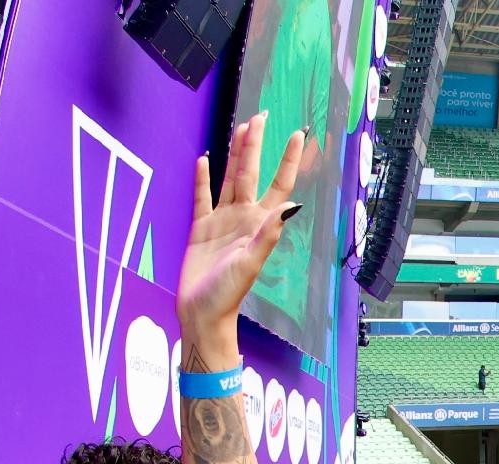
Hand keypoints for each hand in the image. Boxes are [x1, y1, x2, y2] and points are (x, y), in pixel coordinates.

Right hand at [176, 113, 303, 345]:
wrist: (202, 313)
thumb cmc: (227, 293)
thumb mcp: (249, 263)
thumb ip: (268, 234)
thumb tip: (290, 205)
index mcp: (259, 224)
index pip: (278, 184)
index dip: (288, 160)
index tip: (297, 134)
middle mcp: (244, 218)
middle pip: (251, 172)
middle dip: (257, 145)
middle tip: (262, 115)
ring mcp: (222, 221)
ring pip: (229, 177)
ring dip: (234, 153)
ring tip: (240, 128)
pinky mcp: (201, 227)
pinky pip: (202, 196)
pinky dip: (202, 177)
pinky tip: (203, 158)